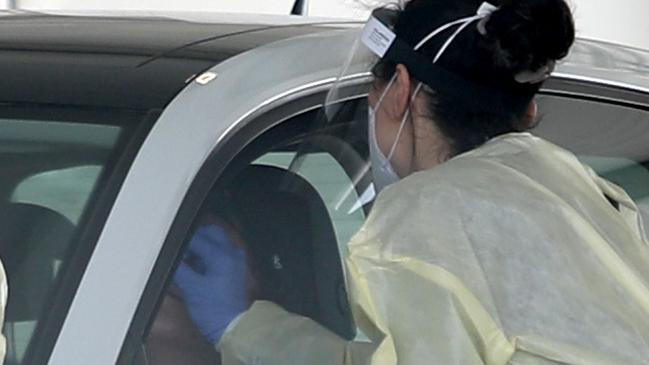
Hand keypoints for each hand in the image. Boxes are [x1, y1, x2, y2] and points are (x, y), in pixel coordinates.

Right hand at [173, 225, 247, 343]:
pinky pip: (221, 254)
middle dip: (195, 239)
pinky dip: (209, 256)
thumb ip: (180, 268)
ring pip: (217, 242)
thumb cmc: (213, 309)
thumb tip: (171, 258)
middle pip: (211, 233)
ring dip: (202, 247)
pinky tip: (197, 268)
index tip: (172, 252)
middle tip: (181, 251)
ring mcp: (236, 261)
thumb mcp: (191, 288)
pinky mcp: (235, 269)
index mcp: (222, 255)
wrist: (232, 327)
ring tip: (187, 261)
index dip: (181, 245)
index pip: (197, 239)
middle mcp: (232, 253)